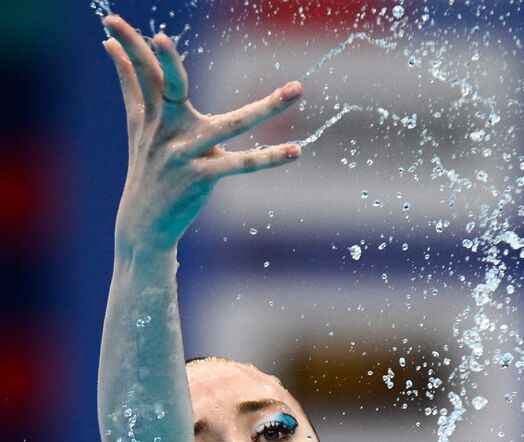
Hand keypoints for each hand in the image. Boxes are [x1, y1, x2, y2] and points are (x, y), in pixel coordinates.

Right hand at [102, 15, 304, 256]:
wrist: (144, 222)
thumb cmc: (146, 165)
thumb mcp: (137, 124)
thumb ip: (130, 83)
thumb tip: (111, 45)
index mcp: (153, 113)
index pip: (143, 72)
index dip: (130, 45)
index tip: (111, 19)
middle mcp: (167, 130)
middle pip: (170, 88)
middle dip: (167, 63)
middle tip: (161, 37)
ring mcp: (186, 154)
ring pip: (230, 125)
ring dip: (267, 107)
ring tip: (296, 89)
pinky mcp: (203, 177)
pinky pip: (243, 165)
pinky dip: (269, 158)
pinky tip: (296, 150)